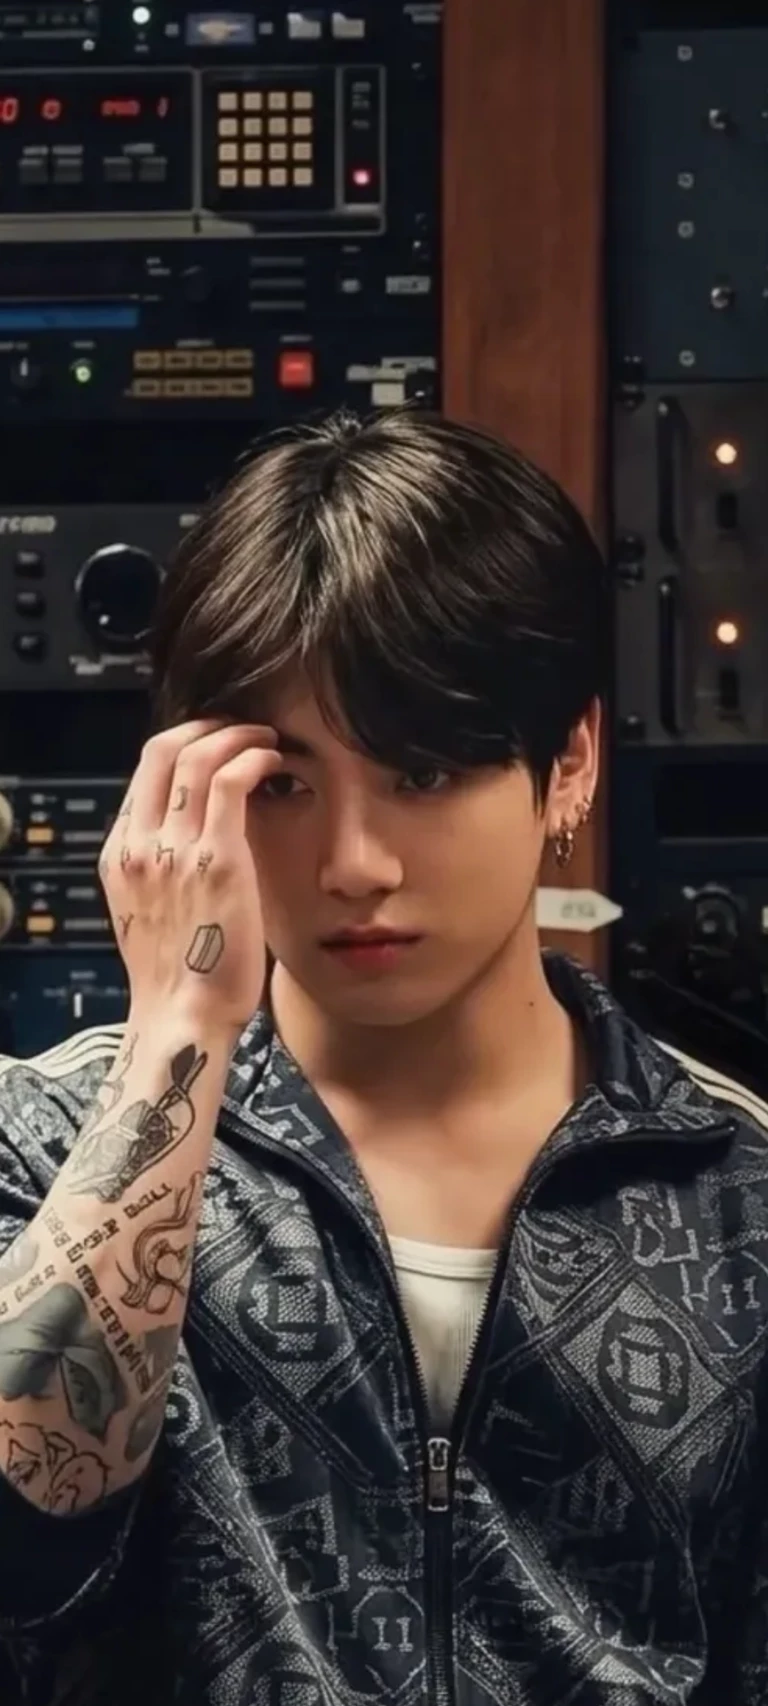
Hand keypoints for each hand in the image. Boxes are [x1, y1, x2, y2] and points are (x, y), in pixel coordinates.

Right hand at [98, 719, 282, 1037]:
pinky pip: (230, 782)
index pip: (143, 775)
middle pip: (161, 750)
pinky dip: (252, 757)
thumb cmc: (182, 977)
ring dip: (235, 735)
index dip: (181, 746)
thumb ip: (164, 871)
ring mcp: (175, 850)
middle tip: (241, 728)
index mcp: (120, 856)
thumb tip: (199, 839)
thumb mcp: (153, 912)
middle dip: (204, 727)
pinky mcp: (216, 859)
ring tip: (265, 738)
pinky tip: (273, 760)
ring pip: (196, 756)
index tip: (214, 744)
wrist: (184, 1019)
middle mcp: (140, 845)